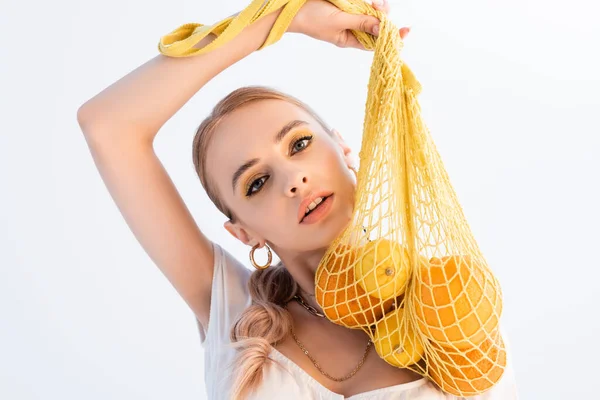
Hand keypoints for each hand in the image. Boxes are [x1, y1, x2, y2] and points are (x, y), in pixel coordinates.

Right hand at [289, 0, 409, 49]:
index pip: (376, 42)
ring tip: (376, 3)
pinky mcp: (347, 7)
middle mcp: (352, 30)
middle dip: (383, 17)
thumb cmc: (312, 18)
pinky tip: (372, 2)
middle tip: (380, 6)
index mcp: (350, 40)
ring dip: (376, 8)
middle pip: (376, 26)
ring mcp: (349, 18)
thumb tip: (383, 29)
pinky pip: (363, 7)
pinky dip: (369, 4)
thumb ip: (362, 23)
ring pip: (371, 14)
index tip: (406, 31)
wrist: (293, 8)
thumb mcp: (340, 21)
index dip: (392, 37)